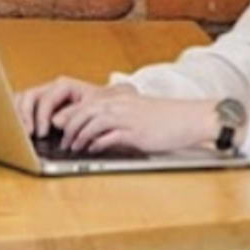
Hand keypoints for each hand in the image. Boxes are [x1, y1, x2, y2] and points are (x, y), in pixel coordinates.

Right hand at [19, 77, 108, 141]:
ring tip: (19, 132)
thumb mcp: (91, 108)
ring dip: (18, 115)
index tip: (42, 133)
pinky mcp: (38, 106)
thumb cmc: (98, 106)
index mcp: (63, 86)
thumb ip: (73, 114)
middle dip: (25, 115)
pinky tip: (15, 127)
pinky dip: (16, 116)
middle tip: (27, 133)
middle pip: (29, 96)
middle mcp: (49, 89)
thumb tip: (55, 121)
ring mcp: (42, 96)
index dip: (41, 116)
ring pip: (22, 100)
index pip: (46, 99)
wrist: (104, 105)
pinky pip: (21, 106)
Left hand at [30, 83, 222, 157]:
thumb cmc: (166, 118)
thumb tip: (96, 135)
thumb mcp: (136, 114)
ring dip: (78, 137)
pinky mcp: (134, 133)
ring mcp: (126, 118)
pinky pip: (108, 137)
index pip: (85, 104)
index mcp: (118, 99)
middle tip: (62, 141)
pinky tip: (91, 150)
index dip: (70, 116)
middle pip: (83, 112)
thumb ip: (116, 121)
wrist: (189, 118)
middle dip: (68, 128)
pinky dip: (96, 144)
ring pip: (91, 123)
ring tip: (73, 147)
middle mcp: (119, 105)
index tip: (61, 127)